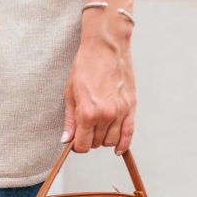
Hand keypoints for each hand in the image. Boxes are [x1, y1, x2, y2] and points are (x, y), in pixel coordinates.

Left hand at [62, 13, 135, 155]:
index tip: (75, 141)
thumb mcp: (70, 93)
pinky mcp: (131, 107)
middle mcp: (105, 115)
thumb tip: (66, 140)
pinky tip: (117, 149)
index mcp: (87, 112)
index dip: (77, 146)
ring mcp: (120, 111)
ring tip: (98, 128)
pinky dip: (123, 144)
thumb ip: (69, 120)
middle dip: (89, 139)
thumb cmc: (85, 67)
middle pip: (97, 143)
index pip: (82, 145)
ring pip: (111, 141)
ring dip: (103, 139)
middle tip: (86, 128)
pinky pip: (129, 134)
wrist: (106, 47)